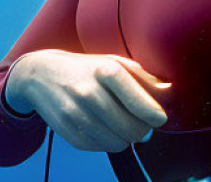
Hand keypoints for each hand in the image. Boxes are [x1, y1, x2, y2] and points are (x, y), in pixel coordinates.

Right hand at [4, 49, 169, 152]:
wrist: (40, 75)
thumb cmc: (85, 68)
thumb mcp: (113, 62)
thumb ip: (143, 78)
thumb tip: (170, 93)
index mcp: (105, 70)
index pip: (141, 103)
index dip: (155, 115)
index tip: (159, 117)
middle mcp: (90, 92)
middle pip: (133, 129)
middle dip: (142, 129)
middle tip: (140, 121)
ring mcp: (77, 114)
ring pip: (119, 143)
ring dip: (125, 137)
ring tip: (119, 122)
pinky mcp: (68, 132)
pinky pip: (101, 148)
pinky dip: (107, 141)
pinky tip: (102, 126)